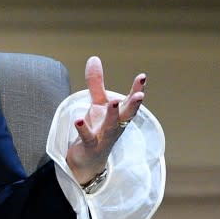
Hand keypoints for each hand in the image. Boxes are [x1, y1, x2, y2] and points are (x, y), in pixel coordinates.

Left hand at [66, 56, 145, 184]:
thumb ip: (96, 82)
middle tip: (140, 95)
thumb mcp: (97, 104)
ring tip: (113, 102)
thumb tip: (94, 58)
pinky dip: (83, 129)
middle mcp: (115, 126)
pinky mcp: (90, 146)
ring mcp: (104, 137)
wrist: (88, 160)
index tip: (143, 77)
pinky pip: (87, 137)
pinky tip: (77, 120)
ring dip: (113, 115)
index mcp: (119, 115)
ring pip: (111, 126)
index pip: (130, 101)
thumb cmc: (97, 129)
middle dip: (134, 105)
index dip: (137, 89)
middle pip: (127, 115)